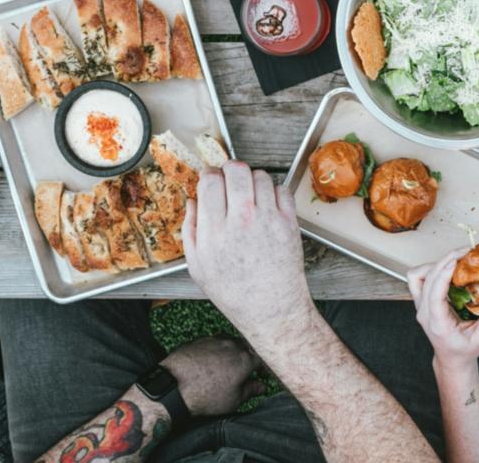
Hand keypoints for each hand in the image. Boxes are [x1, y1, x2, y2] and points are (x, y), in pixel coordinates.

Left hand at [159, 337, 264, 415]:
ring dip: (233, 352)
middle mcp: (232, 345)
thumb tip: (261, 387)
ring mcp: (215, 340)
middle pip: (247, 348)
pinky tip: (211, 361)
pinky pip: (214, 342)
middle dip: (249, 358)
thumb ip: (250, 390)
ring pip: (230, 342)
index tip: (261, 376)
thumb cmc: (205, 395)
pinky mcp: (199, 340)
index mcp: (244, 360)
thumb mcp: (233, 400)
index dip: (263, 368)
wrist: (174, 385)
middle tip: (246, 371)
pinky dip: (217, 350)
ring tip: (228, 366)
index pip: (261, 359)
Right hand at [182, 161, 316, 349]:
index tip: (211, 179)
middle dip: (230, 169)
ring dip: (252, 180)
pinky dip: (273, 191)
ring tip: (249, 195)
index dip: (209, 175)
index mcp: (214, 230)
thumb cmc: (234, 291)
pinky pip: (281, 189)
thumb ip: (190, 229)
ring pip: (259, 175)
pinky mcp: (288, 222)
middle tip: (230, 179)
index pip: (210, 181)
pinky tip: (267, 205)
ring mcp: (267, 219)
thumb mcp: (197, 266)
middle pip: (236, 170)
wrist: (270, 308)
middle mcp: (241, 220)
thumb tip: (192, 200)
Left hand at [407, 247, 478, 368]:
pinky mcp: (422, 300)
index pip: (434, 295)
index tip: (455, 262)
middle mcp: (424, 312)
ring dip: (436, 263)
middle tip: (466, 252)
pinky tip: (447, 268)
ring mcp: (420, 305)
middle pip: (427, 279)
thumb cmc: (464, 351)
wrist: (452, 359)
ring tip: (457, 258)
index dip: (443, 276)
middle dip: (445, 261)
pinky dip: (430, 269)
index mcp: (437, 323)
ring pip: (418, 276)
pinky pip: (418, 278)